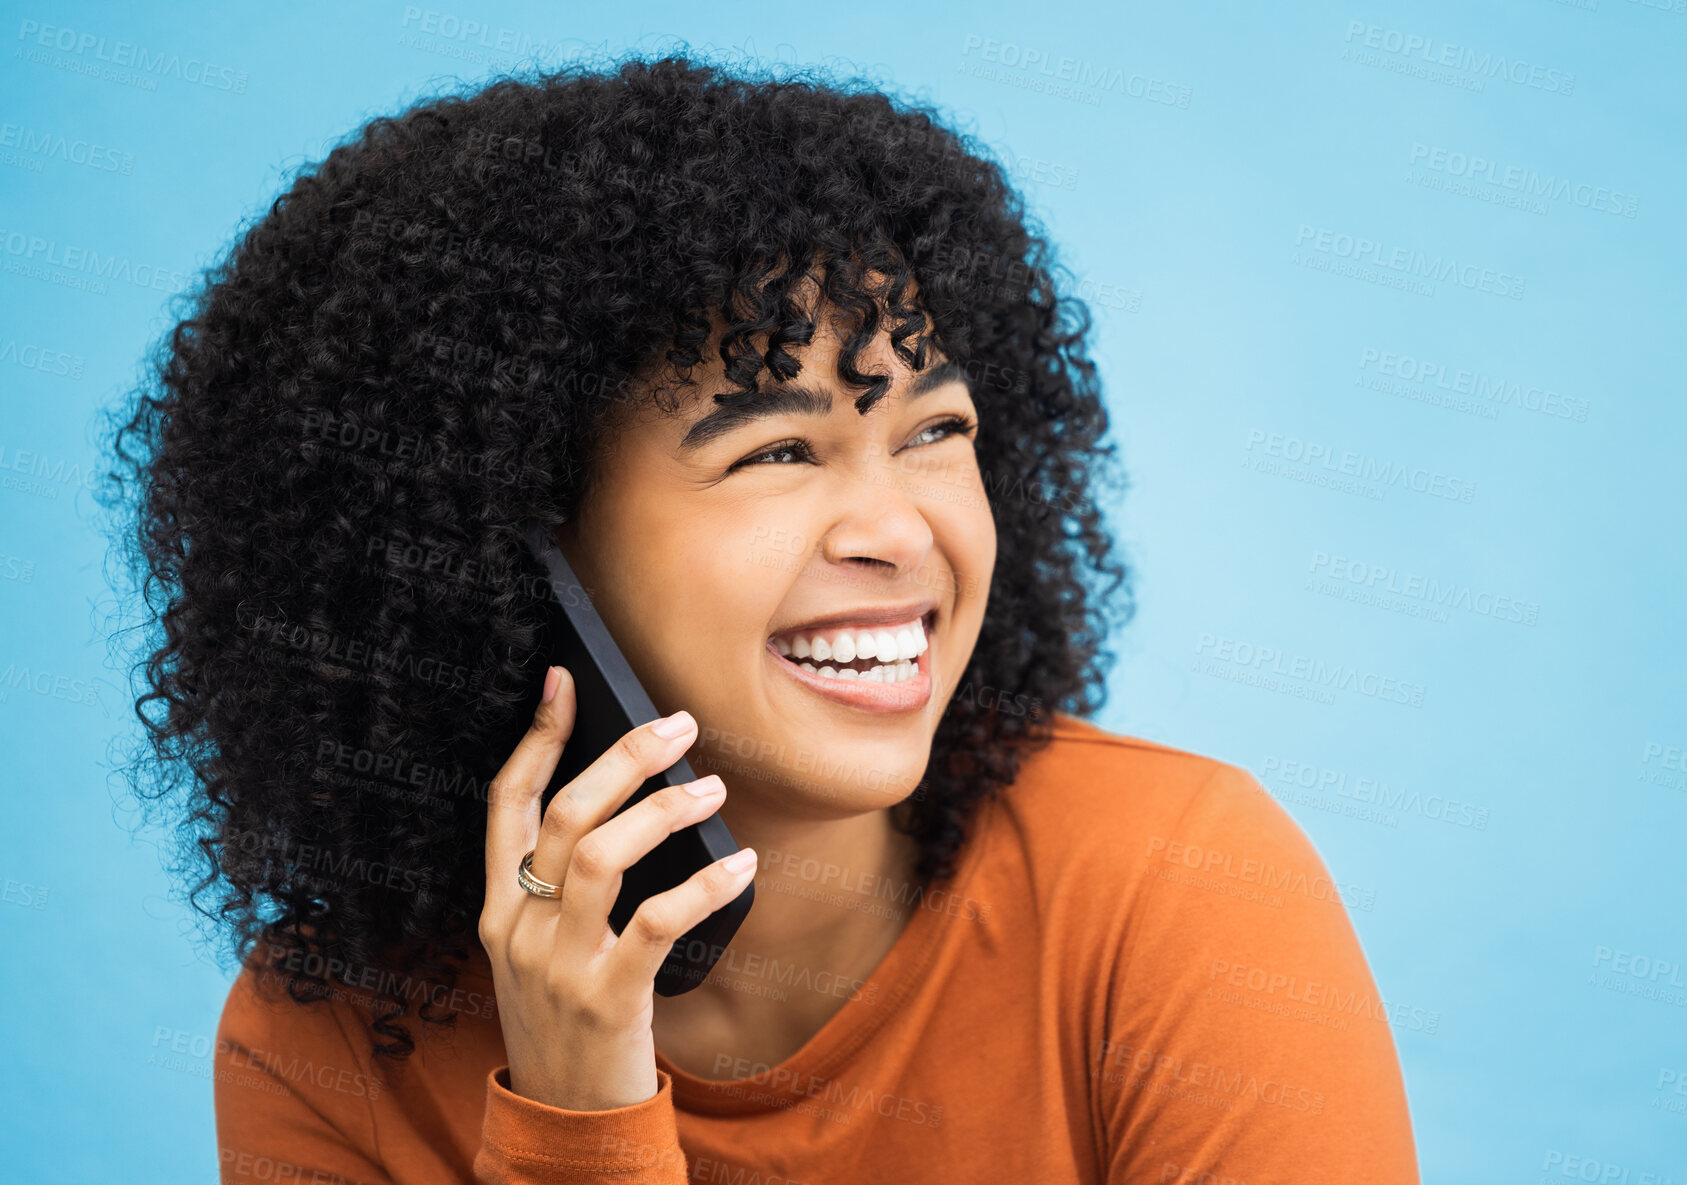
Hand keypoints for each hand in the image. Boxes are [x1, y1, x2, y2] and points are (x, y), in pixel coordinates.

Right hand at [479, 665, 756, 1110]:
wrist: (565, 1121)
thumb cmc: (566, 1019)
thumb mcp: (539, 950)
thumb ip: (561, 887)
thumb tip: (630, 802)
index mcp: (498, 908)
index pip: (505, 802)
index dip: (535, 736)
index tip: (565, 681)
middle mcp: (518, 928)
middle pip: (564, 815)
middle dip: (623, 758)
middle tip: (680, 727)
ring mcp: (557, 965)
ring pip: (600, 856)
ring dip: (663, 811)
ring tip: (712, 789)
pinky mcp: (606, 1000)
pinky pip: (658, 924)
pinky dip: (705, 887)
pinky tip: (741, 868)